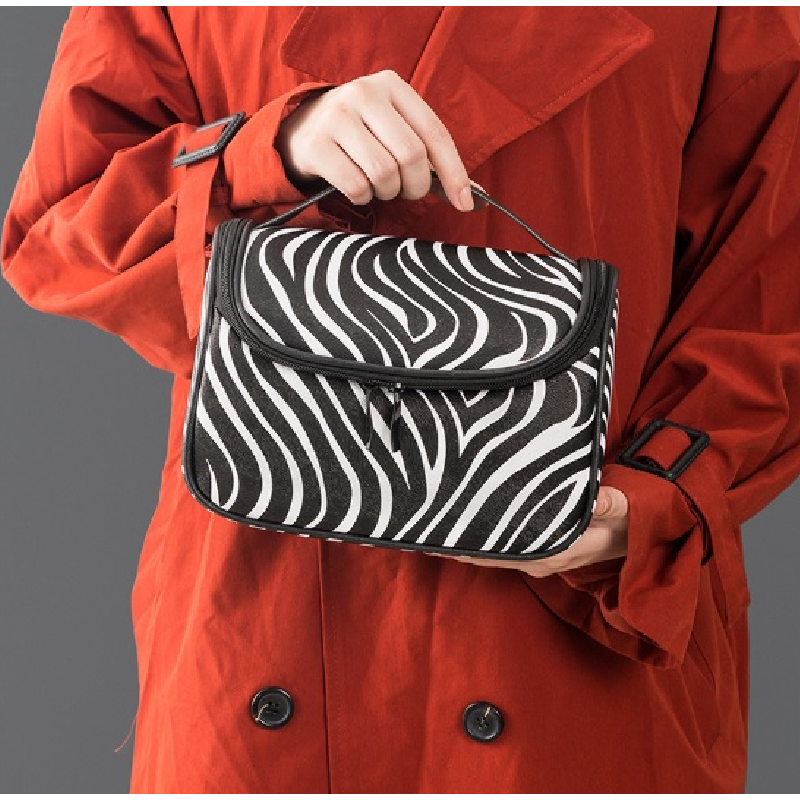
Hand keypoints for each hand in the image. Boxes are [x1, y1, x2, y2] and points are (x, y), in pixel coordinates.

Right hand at [275, 69, 481, 210]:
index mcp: (392, 85)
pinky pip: (356, 186)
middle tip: (407, 191)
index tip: (465, 203)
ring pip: (384, 173)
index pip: (435, 133)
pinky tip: (358, 189)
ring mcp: (337, 117)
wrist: (301, 129)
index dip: (454, 173)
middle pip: (411, 156)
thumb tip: (469, 196)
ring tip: (379, 186)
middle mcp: (364, 93)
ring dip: (387, 192)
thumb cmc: (360, 135)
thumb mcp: (392, 129)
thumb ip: (427, 154)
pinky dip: (363, 198)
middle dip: (415, 186)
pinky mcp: (316, 145)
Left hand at [426, 486, 628, 577]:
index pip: (498, 552)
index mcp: (551, 552)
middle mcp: (538, 559)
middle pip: (486, 553)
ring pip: (491, 550)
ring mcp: (536, 555)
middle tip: (423, 522)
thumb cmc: (628, 519)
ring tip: (432, 522)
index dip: (467, 545)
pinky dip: (481, 535)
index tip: (438, 534)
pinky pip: (501, 544)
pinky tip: (463, 520)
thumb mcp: (624, 508)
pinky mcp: (538, 547)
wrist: (638, 532)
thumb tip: (595, 500)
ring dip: (465, 539)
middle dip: (455, 541)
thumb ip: (608, 504)